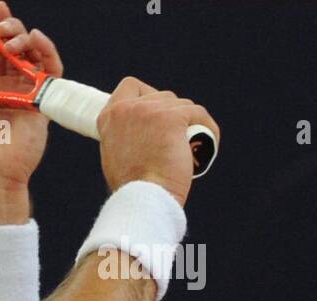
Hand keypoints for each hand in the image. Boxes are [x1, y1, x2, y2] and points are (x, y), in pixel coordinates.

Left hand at [0, 1, 62, 187]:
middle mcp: (10, 87)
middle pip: (16, 47)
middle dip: (10, 29)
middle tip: (1, 26)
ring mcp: (28, 92)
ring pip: (34, 54)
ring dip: (24, 38)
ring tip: (12, 40)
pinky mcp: (43, 100)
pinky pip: (52, 69)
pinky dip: (47, 50)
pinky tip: (35, 40)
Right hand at [96, 77, 220, 206]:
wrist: (143, 197)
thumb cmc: (133, 186)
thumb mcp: (117, 154)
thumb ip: (127, 134)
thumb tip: (145, 131)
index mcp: (110, 117)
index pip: (130, 86)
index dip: (146, 96)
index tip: (154, 115)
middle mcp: (128, 109)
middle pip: (162, 96)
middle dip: (172, 114)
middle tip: (174, 141)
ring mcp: (150, 111)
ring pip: (182, 105)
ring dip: (190, 123)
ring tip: (189, 149)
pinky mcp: (173, 117)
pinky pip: (198, 114)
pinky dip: (206, 130)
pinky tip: (205, 148)